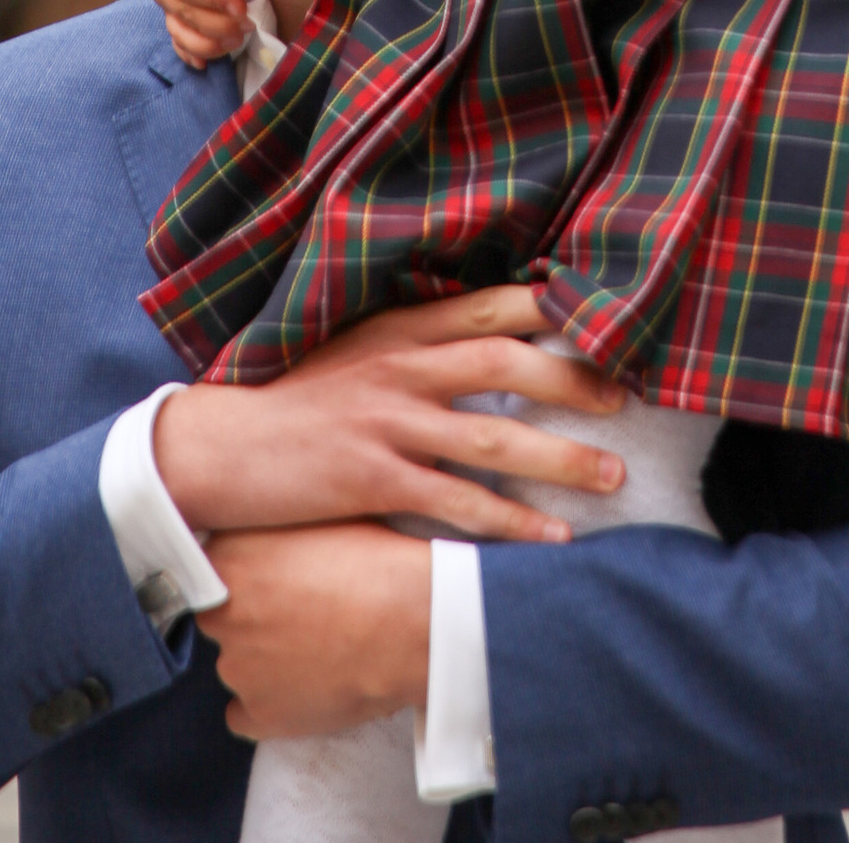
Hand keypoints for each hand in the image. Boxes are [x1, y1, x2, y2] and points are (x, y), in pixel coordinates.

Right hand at [149, 0, 250, 69]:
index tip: (241, 7)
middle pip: (180, 11)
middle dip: (214, 23)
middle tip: (246, 26)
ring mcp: (169, 0)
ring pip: (178, 30)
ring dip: (206, 43)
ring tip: (235, 42)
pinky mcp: (178, 17)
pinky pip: (178, 42)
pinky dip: (191, 53)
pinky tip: (204, 63)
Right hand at [152, 285, 628, 541]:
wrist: (222, 445)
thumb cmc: (292, 396)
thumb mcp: (353, 348)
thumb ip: (412, 338)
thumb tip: (481, 333)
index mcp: (397, 325)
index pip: (488, 305)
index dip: (550, 310)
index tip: (604, 320)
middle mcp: (401, 366)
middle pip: (506, 363)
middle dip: (573, 381)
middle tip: (626, 400)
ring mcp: (389, 424)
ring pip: (493, 437)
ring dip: (560, 458)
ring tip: (612, 476)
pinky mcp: (375, 480)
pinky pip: (457, 503)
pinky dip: (510, 523)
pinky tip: (550, 541)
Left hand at [195, 526, 431, 738]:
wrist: (413, 620)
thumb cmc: (376, 560)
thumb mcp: (318, 514)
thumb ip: (274, 529)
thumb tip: (269, 536)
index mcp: (229, 554)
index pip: (219, 567)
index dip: (254, 573)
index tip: (281, 578)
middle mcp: (222, 611)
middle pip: (226, 616)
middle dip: (256, 616)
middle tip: (303, 611)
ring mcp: (237, 667)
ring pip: (239, 664)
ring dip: (266, 660)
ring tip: (318, 648)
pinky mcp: (260, 713)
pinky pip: (245, 714)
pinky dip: (269, 705)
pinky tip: (304, 686)